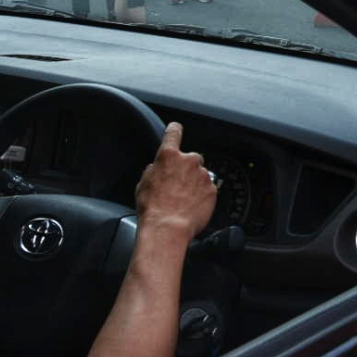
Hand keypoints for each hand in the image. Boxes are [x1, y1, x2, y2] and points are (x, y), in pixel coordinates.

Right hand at [134, 123, 216, 237]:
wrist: (168, 228)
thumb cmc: (153, 208)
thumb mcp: (143, 184)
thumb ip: (154, 169)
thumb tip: (157, 168)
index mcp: (169, 156)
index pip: (174, 133)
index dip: (174, 130)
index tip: (176, 128)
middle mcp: (189, 161)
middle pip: (190, 158)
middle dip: (186, 169)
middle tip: (176, 186)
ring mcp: (203, 175)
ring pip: (200, 175)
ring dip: (194, 184)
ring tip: (182, 201)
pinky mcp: (213, 189)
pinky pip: (208, 189)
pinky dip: (202, 195)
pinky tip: (191, 207)